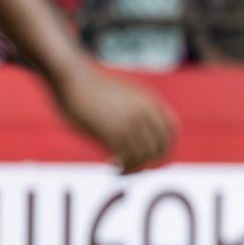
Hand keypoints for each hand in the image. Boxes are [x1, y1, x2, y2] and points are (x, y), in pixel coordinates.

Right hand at [50, 66, 176, 172]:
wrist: (72, 77)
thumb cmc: (92, 86)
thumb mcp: (125, 92)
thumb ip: (138, 108)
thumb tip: (141, 129)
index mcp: (149, 102)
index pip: (171, 129)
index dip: (164, 145)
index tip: (152, 154)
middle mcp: (143, 113)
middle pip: (160, 148)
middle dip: (149, 161)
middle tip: (133, 166)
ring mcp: (128, 123)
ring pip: (144, 156)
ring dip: (133, 167)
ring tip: (120, 167)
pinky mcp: (111, 132)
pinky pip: (127, 159)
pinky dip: (122, 167)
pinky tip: (110, 164)